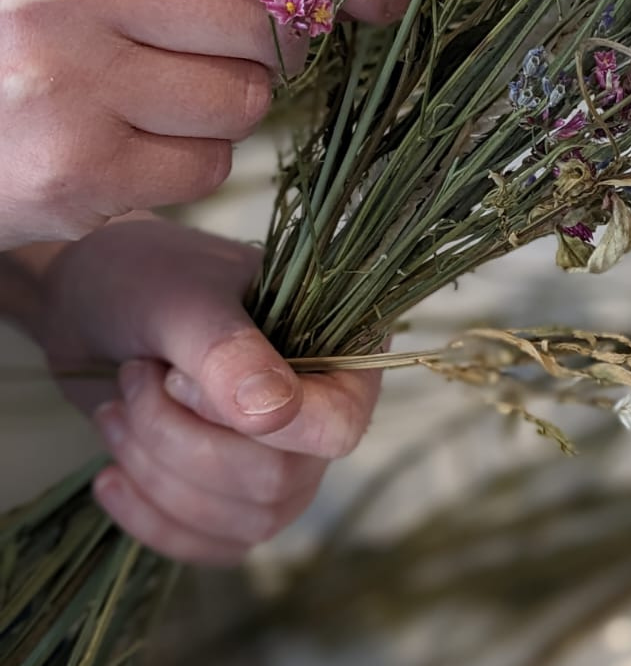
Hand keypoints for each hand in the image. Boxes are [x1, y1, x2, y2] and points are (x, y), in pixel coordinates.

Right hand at [0, 0, 407, 248]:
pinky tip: (118, 139)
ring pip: (248, 100)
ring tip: (138, 91)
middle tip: (193, 44)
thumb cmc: (22, 10)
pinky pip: (208, 167)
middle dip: (266, 44)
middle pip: (269, 21)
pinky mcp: (73, 170)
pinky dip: (183, 161)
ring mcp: (61, 80)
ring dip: (221, 105)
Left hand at [25, 216, 380, 564]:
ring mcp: (287, 458)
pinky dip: (151, 520)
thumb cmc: (146, 279)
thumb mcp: (183, 302)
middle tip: (135, 380)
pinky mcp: (238, 496)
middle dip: (182, 444)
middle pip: (278, 483)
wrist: (92, 298)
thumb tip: (275, 414)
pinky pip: (214, 547)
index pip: (336, 423)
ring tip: (119, 409)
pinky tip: (111, 476)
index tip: (179, 380)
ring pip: (244, 520)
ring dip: (159, 474)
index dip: (260, 424)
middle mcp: (326, 408)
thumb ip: (229, 353)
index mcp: (343, 346)